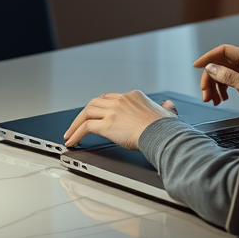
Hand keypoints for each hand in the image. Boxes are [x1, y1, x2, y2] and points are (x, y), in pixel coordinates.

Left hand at [63, 91, 177, 149]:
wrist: (162, 133)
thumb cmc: (166, 127)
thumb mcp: (168, 113)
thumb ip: (166, 109)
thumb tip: (169, 106)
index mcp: (134, 96)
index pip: (111, 97)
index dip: (102, 106)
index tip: (97, 113)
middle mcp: (121, 100)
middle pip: (96, 102)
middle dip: (85, 113)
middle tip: (78, 122)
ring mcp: (112, 111)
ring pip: (87, 112)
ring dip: (76, 123)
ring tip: (70, 134)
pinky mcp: (106, 124)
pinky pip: (85, 127)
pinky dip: (76, 134)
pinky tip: (72, 141)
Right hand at [193, 44, 238, 105]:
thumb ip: (227, 76)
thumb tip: (211, 68)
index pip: (223, 51)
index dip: (208, 57)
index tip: (196, 66)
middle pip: (222, 64)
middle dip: (211, 79)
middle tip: (205, 94)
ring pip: (225, 73)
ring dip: (216, 86)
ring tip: (213, 101)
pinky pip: (231, 79)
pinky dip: (224, 88)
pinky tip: (222, 98)